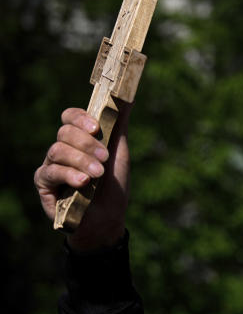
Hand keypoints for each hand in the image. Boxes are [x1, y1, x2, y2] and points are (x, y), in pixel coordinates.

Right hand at [33, 105, 131, 250]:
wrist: (107, 218)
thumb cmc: (112, 185)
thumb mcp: (119, 151)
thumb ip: (119, 123)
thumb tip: (127, 94)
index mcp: (79, 138)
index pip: (70, 117)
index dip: (80, 118)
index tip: (97, 128)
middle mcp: (62, 149)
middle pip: (64, 132)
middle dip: (87, 144)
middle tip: (104, 158)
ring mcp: (51, 165)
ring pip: (57, 151)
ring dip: (81, 161)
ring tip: (98, 175)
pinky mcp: (44, 184)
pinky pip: (50, 172)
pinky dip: (69, 175)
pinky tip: (83, 183)